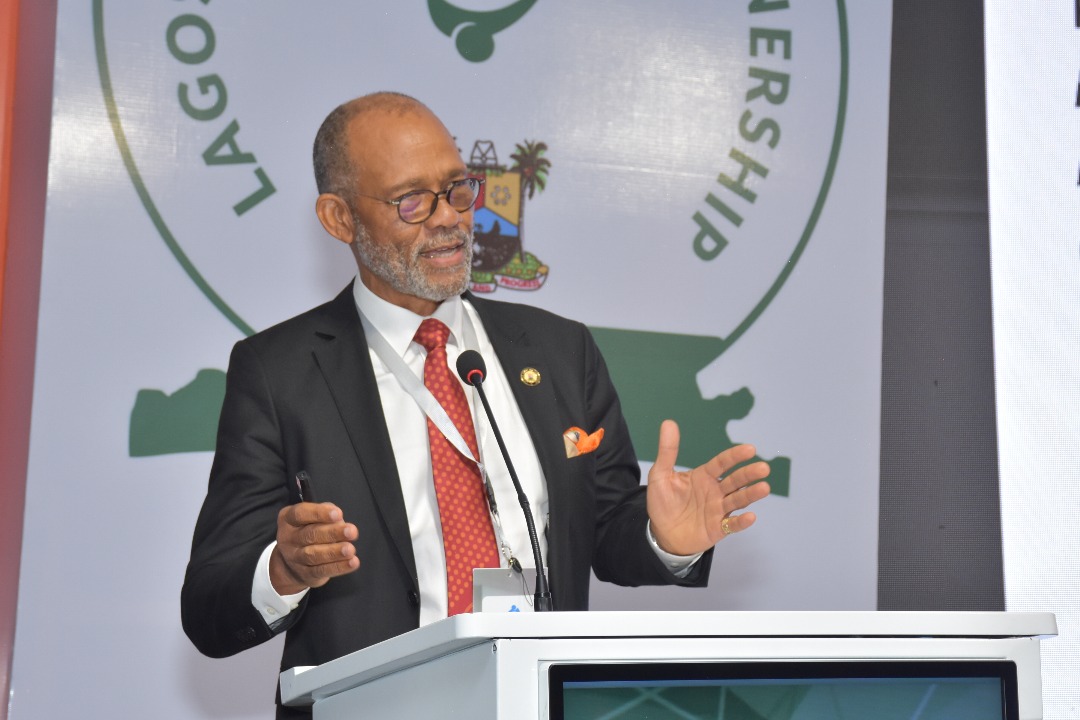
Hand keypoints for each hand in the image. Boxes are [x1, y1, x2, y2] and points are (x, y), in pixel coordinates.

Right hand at [269, 502, 358, 594]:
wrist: (292, 564)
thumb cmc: (310, 530)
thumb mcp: (314, 517)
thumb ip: (326, 513)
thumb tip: (339, 519)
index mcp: (288, 519)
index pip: (300, 513)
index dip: (319, 513)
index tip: (338, 514)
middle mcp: (288, 538)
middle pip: (310, 535)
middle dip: (332, 533)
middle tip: (351, 531)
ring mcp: (295, 558)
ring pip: (314, 555)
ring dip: (335, 552)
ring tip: (351, 549)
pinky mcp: (305, 574)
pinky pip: (322, 570)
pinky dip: (338, 567)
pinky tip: (352, 562)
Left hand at [646, 419, 770, 555]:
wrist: (661, 532)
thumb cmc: (663, 502)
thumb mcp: (661, 475)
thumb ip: (667, 451)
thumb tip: (668, 422)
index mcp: (704, 476)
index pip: (722, 463)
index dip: (735, 456)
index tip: (750, 449)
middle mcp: (716, 491)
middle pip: (735, 480)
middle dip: (749, 474)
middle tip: (764, 468)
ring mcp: (719, 510)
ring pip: (738, 500)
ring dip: (751, 494)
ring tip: (765, 488)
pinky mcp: (718, 529)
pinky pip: (732, 524)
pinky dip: (741, 522)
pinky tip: (751, 516)